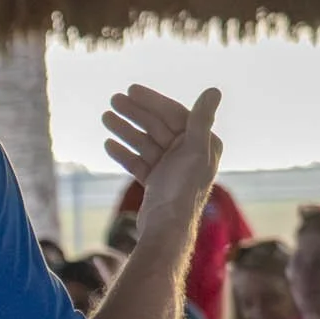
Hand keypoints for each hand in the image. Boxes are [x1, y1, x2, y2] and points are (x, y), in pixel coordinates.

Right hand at [104, 86, 222, 230]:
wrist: (167, 228)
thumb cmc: (184, 190)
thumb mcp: (195, 151)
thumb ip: (201, 119)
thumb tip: (213, 90)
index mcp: (202, 144)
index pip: (174, 114)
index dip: (152, 101)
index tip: (130, 90)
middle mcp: (189, 154)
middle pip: (157, 127)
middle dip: (135, 113)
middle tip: (112, 101)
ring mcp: (171, 169)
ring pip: (144, 143)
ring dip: (125, 130)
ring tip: (105, 118)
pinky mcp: (156, 183)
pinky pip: (137, 162)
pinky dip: (123, 153)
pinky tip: (108, 144)